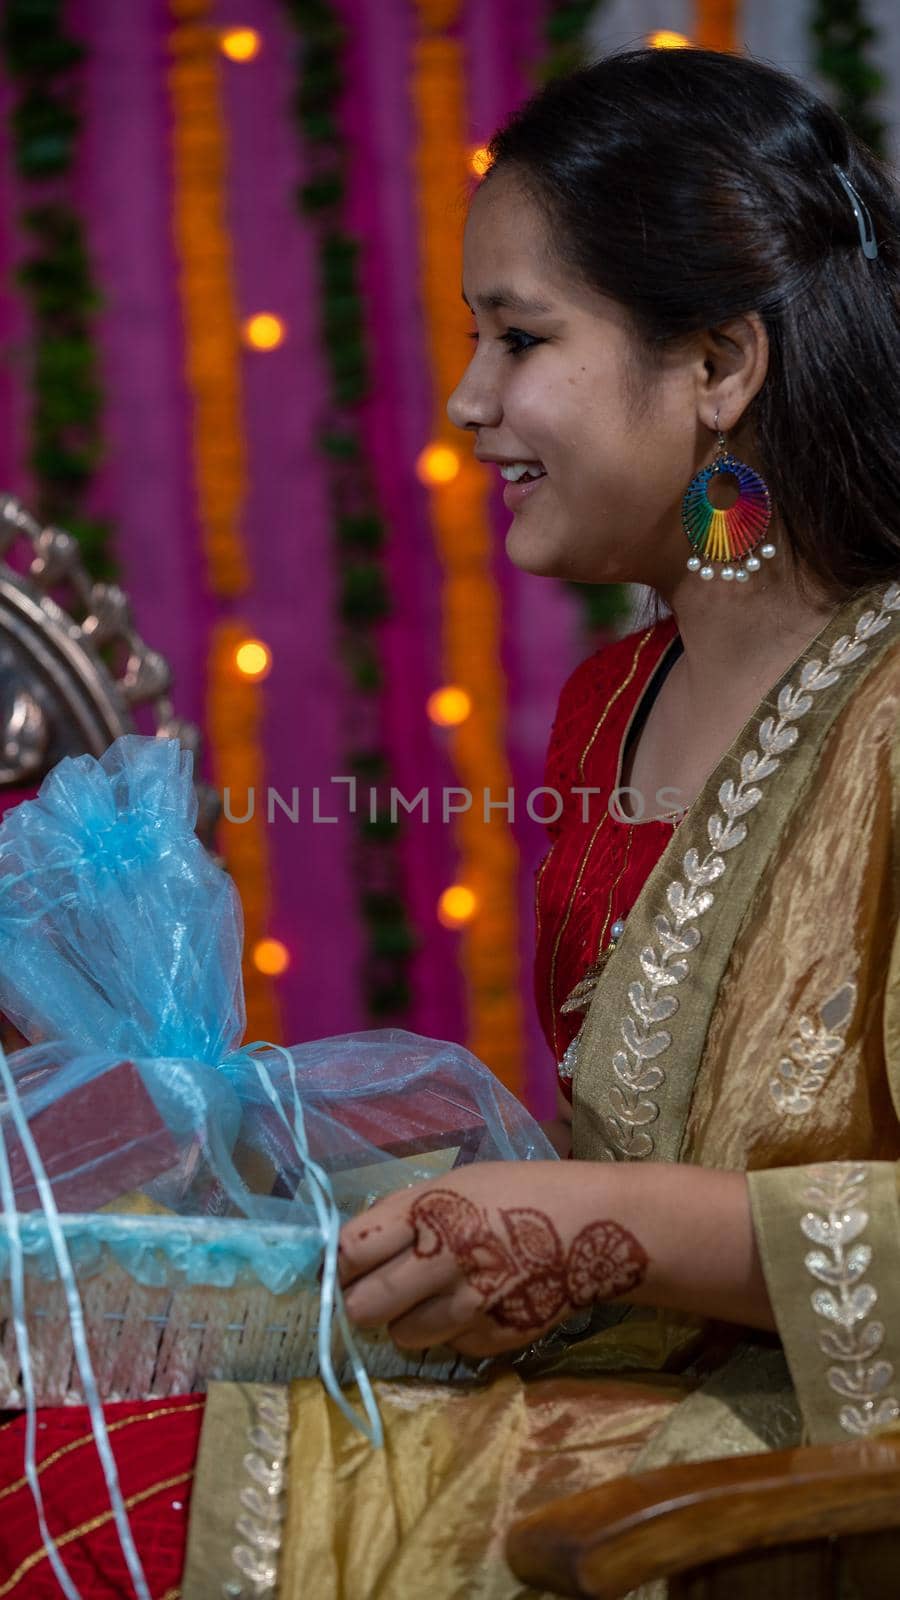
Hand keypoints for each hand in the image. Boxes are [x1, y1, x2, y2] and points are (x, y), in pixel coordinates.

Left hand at [337, 1160, 647, 1358]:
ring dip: (407, 1322)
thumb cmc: (519, 1194)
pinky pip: (450, 1348)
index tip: (338, 1271)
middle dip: (362, 1304)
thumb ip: (402, 1214)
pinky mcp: (497, 1336)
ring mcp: (471, 1303)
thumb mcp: (456, 1184)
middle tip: (377, 1293)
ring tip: (432, 1297)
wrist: (598, 1225)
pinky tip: (475, 1306)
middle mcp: (444, 1257)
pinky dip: (453, 1334)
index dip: (336, 1267)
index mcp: (428, 1209)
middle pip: (364, 1307)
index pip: (350, 1251)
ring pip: (402, 1336)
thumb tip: (345, 1249)